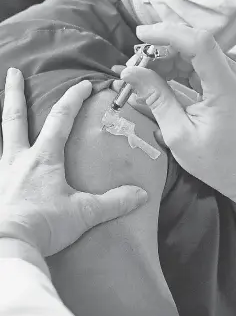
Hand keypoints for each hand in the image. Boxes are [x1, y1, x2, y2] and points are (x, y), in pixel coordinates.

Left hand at [0, 68, 147, 256]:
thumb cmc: (44, 224)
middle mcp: (19, 157)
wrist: (6, 245)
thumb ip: (113, 202)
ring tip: (1, 101)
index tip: (85, 84)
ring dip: (5, 116)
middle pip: (15, 116)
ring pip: (2, 135)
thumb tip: (142, 194)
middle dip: (15, 92)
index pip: (61, 118)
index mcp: (44, 157)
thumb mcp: (83, 214)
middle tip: (13, 71)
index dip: (74, 98)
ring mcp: (2, 171)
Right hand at [116, 22, 235, 199]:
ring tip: (137, 78)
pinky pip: (192, 65)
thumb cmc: (215, 160)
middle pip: (190, 44)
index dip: (168, 33)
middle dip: (157, 50)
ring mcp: (226, 75)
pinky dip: (170, 69)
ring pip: (188, 53)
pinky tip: (152, 81)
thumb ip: (156, 99)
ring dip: (161, 60)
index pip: (199, 42)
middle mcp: (229, 74)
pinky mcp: (219, 80)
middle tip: (132, 68)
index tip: (140, 36)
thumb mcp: (178, 134)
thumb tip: (129, 73)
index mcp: (224, 86)